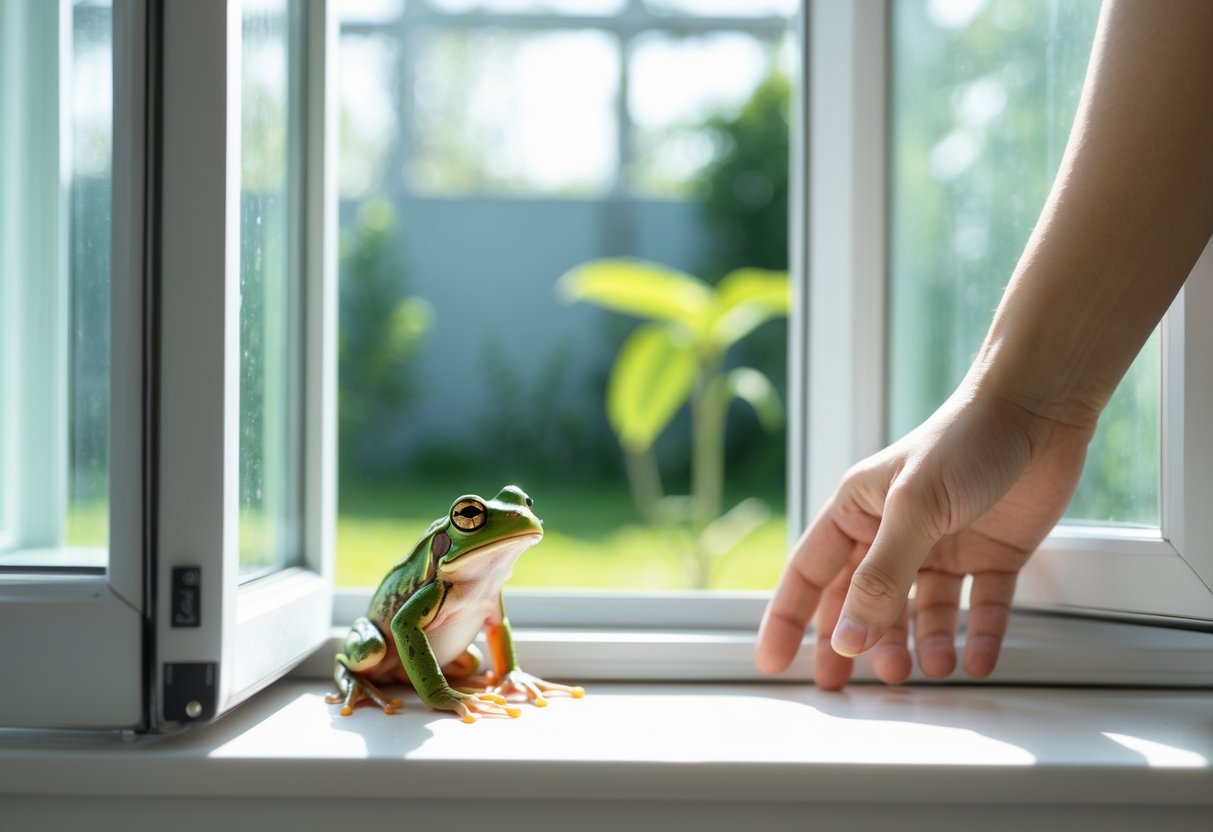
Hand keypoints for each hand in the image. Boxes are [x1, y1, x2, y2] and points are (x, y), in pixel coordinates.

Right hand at [755, 383, 1094, 688]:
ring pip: (919, 613)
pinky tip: (974, 659)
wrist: (1039, 409)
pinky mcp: (990, 555)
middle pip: (861, 602)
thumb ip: (880, 578)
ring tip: (927, 669)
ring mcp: (942, 546)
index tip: (773, 661)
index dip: (788, 619)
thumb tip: (845, 638)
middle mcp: (894, 532)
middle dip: (854, 646)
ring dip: (920, 644)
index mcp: (857, 511)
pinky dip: (977, 635)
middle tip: (848, 689)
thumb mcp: (913, 511)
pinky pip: (978, 607)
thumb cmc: (964, 440)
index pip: (809, 573)